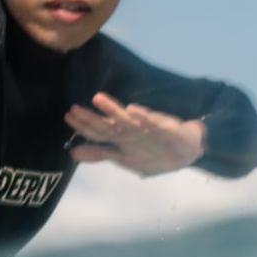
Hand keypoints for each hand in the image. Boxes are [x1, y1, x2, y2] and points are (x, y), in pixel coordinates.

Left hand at [64, 94, 205, 177]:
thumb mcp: (125, 158)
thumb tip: (72, 154)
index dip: (83, 126)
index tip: (68, 116)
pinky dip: (144, 117)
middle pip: (109, 125)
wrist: (188, 150)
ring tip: (99, 99)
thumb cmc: (153, 150)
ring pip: (128, 120)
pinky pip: (154, 123)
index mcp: (121, 138)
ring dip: (113, 110)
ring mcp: (148, 129)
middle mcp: (132, 131)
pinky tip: (134, 110)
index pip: (98, 131)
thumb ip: (100, 154)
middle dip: (92, 118)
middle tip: (74, 108)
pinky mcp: (166, 128)